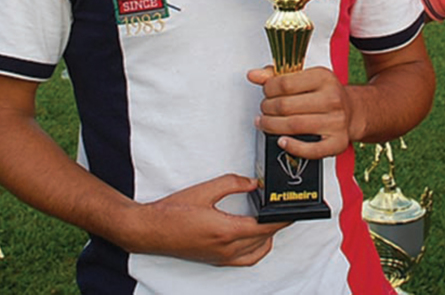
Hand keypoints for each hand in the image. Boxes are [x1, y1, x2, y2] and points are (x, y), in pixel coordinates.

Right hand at [122, 174, 288, 265]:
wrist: (150, 230)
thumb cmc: (173, 210)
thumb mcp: (205, 190)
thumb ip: (233, 183)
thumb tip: (254, 183)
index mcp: (226, 231)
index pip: (265, 227)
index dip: (282, 218)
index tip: (294, 210)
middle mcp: (226, 249)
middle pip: (264, 239)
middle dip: (278, 224)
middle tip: (285, 208)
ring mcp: (221, 258)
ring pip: (256, 252)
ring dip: (268, 237)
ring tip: (272, 219)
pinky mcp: (215, 260)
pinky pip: (245, 259)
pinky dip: (256, 248)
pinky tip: (255, 234)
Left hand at [248, 66, 353, 159]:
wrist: (352, 111)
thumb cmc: (325, 94)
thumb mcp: (305, 78)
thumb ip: (278, 75)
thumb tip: (253, 75)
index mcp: (324, 78)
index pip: (284, 84)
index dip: (268, 89)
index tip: (266, 92)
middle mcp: (332, 99)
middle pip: (286, 106)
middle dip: (267, 109)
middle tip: (264, 109)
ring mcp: (336, 122)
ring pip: (293, 126)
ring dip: (272, 126)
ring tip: (265, 123)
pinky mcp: (337, 142)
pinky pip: (310, 150)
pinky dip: (292, 147)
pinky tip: (282, 141)